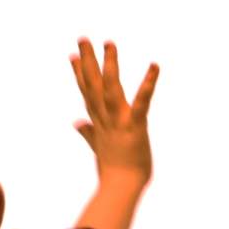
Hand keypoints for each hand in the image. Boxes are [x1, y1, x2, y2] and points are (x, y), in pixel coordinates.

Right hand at [70, 37, 158, 184]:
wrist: (120, 190)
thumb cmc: (113, 172)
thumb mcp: (99, 148)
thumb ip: (88, 132)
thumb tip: (77, 123)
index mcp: (99, 122)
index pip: (86, 93)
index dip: (80, 74)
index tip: (74, 56)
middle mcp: (105, 119)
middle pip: (93, 86)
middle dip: (88, 61)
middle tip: (83, 38)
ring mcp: (118, 122)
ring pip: (110, 89)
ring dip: (109, 65)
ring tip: (109, 43)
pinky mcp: (135, 126)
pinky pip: (142, 102)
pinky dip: (148, 84)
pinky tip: (154, 66)